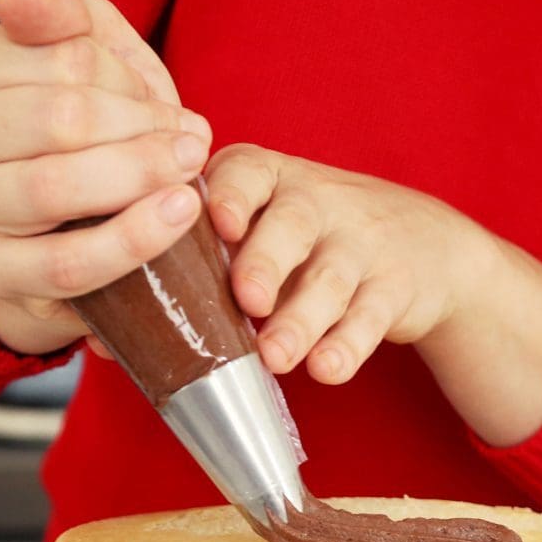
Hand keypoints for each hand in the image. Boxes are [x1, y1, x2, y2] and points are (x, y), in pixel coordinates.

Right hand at [0, 0, 212, 354]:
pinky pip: (66, 263)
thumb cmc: (63, 123)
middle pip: (62, 120)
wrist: (43, 223)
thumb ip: (66, 15)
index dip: (129, 79)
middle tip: (190, 140)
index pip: (62, 57)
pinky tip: (175, 215)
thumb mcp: (72, 50)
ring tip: (188, 170)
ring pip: (55, 188)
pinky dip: (132, 240)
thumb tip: (27, 2)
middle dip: (142, 129)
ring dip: (141, 176)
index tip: (160, 102)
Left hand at [206, 144, 541, 443]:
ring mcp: (362, 242)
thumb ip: (208, 259)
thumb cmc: (311, 241)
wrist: (425, 245)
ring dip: (301, 319)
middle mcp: (318, 201)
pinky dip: (349, 345)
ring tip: (275, 357)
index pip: (247, 172)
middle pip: (292, 224)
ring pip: (331, 279)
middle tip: (247, 300)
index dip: (231, 195)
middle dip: (265, 261)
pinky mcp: (396, 286)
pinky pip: (372, 316)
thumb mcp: (267, 225)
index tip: (217, 223)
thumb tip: (115, 329)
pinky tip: (327, 368)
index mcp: (271, 179)